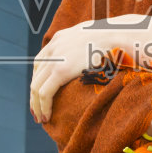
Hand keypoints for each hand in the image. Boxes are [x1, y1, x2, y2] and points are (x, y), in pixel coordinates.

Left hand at [30, 17, 148, 122]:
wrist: (117, 34)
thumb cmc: (114, 37)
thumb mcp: (94, 36)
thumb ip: (85, 45)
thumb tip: (92, 53)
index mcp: (60, 38)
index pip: (41, 61)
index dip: (39, 80)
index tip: (40, 94)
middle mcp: (54, 47)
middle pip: (36, 75)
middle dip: (34, 95)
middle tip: (37, 111)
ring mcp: (55, 59)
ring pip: (36, 87)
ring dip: (36, 104)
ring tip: (41, 118)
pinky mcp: (61, 70)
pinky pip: (45, 92)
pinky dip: (43, 106)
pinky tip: (46, 116)